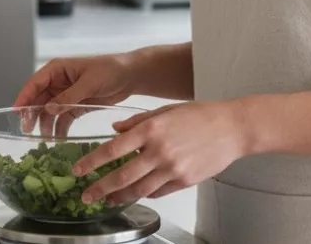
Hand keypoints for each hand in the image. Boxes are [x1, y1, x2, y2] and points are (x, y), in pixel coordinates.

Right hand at [13, 54, 137, 135]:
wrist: (131, 76)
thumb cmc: (110, 70)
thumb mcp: (89, 82)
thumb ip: (68, 96)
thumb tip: (47, 109)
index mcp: (58, 69)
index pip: (35, 83)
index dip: (24, 97)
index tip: (16, 113)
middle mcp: (58, 82)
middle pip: (39, 99)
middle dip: (32, 115)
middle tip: (28, 131)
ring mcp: (66, 95)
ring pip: (49, 111)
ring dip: (46, 124)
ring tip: (44, 140)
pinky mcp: (76, 105)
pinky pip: (62, 118)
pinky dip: (59, 128)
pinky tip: (58, 138)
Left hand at [74, 101, 246, 204]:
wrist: (232, 128)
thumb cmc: (199, 115)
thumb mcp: (165, 110)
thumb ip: (137, 121)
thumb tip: (114, 129)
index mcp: (152, 129)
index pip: (113, 149)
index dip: (92, 162)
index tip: (78, 170)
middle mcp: (159, 151)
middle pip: (122, 176)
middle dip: (99, 189)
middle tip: (86, 196)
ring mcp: (173, 169)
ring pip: (138, 190)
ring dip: (119, 197)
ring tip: (107, 200)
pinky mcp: (184, 181)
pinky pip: (158, 192)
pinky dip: (144, 193)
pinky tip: (135, 193)